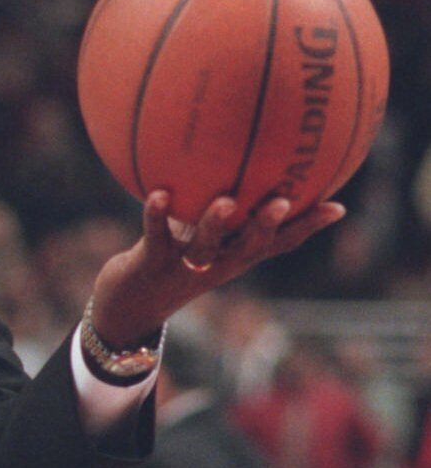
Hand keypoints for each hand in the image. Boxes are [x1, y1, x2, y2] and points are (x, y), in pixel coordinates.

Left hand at [87, 190, 344, 346]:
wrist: (130, 304)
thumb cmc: (173, 258)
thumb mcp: (202, 236)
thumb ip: (223, 211)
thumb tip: (244, 163)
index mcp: (234, 256)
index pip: (278, 244)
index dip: (308, 227)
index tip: (337, 207)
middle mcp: (215, 264)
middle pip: (249, 248)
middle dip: (267, 226)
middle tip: (285, 202)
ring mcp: (183, 266)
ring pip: (204, 247)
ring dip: (215, 225)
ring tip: (226, 202)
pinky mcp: (150, 263)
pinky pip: (155, 237)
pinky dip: (156, 217)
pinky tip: (157, 193)